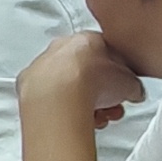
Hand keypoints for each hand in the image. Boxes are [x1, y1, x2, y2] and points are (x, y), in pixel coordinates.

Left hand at [23, 28, 146, 125]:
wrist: (59, 98)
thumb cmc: (92, 82)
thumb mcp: (129, 83)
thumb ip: (133, 85)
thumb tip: (134, 91)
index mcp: (87, 39)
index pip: (107, 55)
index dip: (118, 77)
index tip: (122, 92)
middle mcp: (61, 48)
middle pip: (86, 73)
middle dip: (102, 95)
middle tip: (111, 109)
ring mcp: (42, 66)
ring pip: (68, 88)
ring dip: (85, 105)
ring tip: (97, 119)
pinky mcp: (27, 86)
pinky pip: (50, 99)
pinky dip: (62, 110)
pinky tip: (75, 121)